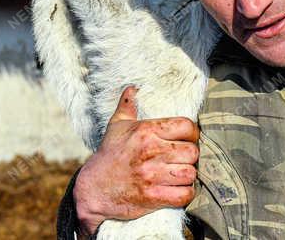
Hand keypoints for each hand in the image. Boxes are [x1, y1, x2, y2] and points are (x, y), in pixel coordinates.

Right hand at [73, 86, 199, 235]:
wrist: (92, 189)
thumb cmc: (108, 156)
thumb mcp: (116, 127)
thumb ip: (127, 107)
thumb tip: (132, 88)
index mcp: (146, 131)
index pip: (187, 126)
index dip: (192, 134)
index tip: (187, 140)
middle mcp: (151, 151)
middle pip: (193, 152)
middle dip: (190, 157)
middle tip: (182, 159)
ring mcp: (152, 175)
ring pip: (190, 173)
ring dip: (188, 176)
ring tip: (180, 174)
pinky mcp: (152, 196)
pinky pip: (184, 195)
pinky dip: (185, 194)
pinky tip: (178, 189)